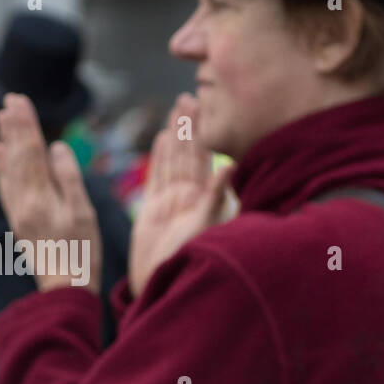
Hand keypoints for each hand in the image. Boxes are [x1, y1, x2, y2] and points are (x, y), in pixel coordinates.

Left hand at [0, 94, 101, 292]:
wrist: (64, 290)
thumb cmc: (82, 254)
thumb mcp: (84, 214)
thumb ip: (69, 179)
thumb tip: (57, 148)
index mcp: (40, 198)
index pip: (31, 152)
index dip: (26, 125)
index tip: (21, 100)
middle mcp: (23, 202)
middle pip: (17, 156)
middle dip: (14, 126)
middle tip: (10, 98)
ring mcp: (18, 212)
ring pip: (9, 168)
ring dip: (6, 140)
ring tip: (1, 117)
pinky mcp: (18, 220)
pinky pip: (6, 186)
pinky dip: (1, 166)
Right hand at [128, 93, 233, 297]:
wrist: (162, 287)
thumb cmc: (188, 262)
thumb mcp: (205, 228)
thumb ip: (216, 197)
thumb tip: (231, 165)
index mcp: (203, 198)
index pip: (204, 156)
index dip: (203, 131)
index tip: (206, 104)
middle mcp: (188, 197)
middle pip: (188, 153)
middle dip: (189, 125)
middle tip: (190, 96)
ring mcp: (170, 203)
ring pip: (172, 161)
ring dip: (175, 136)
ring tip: (176, 110)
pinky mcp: (152, 212)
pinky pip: (156, 178)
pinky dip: (159, 158)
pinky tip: (162, 139)